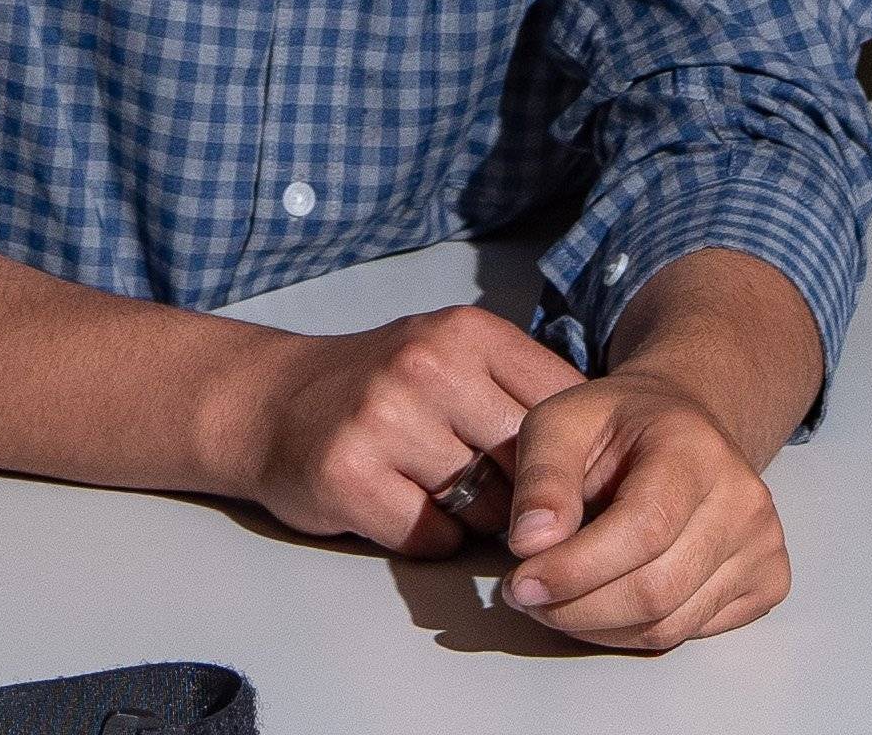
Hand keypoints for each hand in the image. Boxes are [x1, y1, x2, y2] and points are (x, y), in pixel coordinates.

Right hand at [204, 306, 585, 556]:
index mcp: (466, 331)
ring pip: (486, 510)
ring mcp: (383, 419)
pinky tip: (399, 506)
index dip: (568, 452)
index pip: (563, 405)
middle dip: (520, 492)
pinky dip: (426, 538)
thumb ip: (519, 390)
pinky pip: (432, 539)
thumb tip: (602, 459)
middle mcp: (426, 365)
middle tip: (488, 487)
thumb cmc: (379, 388)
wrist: (269, 401)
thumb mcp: (453, 356)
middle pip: (529, 464)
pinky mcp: (349, 476)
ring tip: (435, 489)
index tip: (557, 471)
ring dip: (473, 519)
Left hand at [491, 368, 792, 646]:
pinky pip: (689, 634)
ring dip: (596, 627)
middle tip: (525, 597)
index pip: (642, 530)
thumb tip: (532, 543)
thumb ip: (542, 477)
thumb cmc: (618, 427)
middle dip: (576, 608)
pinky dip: (633, 633)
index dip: (576, 568)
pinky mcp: (767, 582)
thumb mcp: (561, 423)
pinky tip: (604, 601)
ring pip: (668, 624)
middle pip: (655, 590)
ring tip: (555, 601)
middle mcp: (744, 498)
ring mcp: (763, 544)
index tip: (520, 583)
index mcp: (695, 447)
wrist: (684, 427)